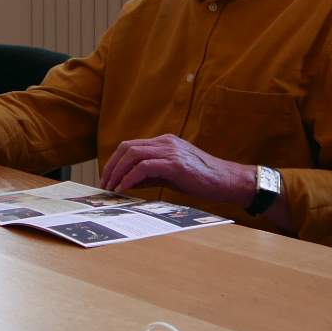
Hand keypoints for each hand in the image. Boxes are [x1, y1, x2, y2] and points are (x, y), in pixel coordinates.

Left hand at [100, 133, 252, 205]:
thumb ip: (150, 175)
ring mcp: (170, 151)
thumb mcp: (171, 175)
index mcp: (164, 142)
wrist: (226, 181)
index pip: (131, 146)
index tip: (108, 178)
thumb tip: (127, 182)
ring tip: (113, 188)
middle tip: (106, 184)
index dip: (115, 161)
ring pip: (133, 154)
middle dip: (112, 166)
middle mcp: (166, 142)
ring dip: (118, 172)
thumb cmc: (201, 179)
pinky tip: (126, 188)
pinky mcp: (175, 164)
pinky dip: (131, 177)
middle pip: (127, 148)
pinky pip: (145, 167)